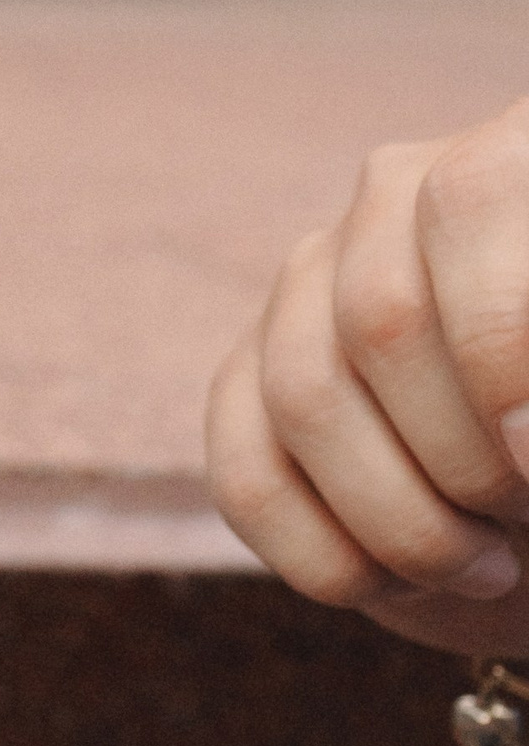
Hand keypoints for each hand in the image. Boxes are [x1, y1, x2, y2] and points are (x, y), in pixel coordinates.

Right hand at [207, 98, 528, 651]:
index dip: (497, 338)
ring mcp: (308, 284)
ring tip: (485, 565)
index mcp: (512, 163)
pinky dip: (326, 559)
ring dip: (404, 525)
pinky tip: (398, 582)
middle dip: (466, 463)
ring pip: (305, 401)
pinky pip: (245, 475)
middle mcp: (397, 199)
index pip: (469, 202)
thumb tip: (519, 438)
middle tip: (526, 520)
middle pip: (382, 320)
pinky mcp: (247, 380)